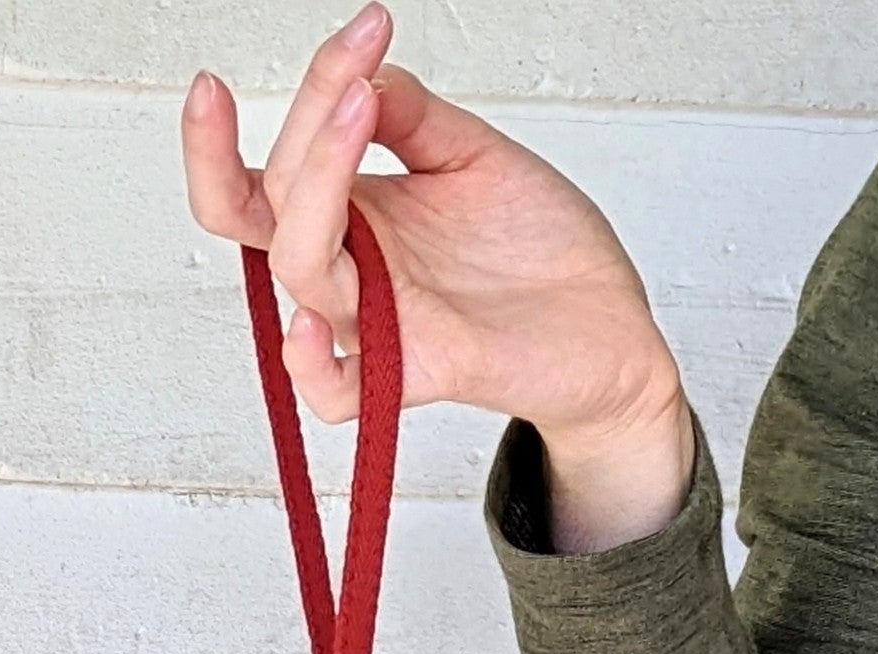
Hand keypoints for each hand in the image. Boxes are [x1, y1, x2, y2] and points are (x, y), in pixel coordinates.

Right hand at [180, 2, 684, 448]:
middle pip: (271, 207)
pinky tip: (308, 324)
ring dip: (315, 189)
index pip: (281, 165)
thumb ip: (414, 116)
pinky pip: (336, 394)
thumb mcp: (476, 156)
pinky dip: (310, 366)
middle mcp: (358, 268)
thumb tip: (364, 75)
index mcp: (361, 216)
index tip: (362, 33)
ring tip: (355, 116)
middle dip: (301, 130)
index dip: (298, 99)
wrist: (606, 326)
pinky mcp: (419, 370)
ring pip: (302, 269)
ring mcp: (382, 320)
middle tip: (351, 77)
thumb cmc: (543, 252)